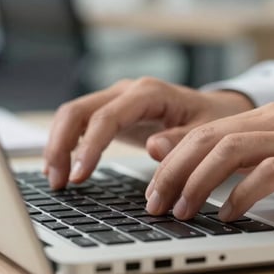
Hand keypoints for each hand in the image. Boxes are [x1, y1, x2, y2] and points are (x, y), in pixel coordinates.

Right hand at [42, 77, 254, 188]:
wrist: (217, 111)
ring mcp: (117, 100)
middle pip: (78, 110)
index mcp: (149, 93)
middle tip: (58, 182)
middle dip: (61, 145)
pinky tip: (62, 169)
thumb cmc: (213, 121)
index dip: (90, 146)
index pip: (108, 116)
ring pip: (73, 115)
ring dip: (58, 146)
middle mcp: (127, 91)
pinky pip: (80, 124)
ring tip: (56, 181)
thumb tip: (153, 148)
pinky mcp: (112, 113)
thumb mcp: (207, 132)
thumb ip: (182, 140)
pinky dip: (67, 144)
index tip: (79, 175)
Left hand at [144, 102, 273, 220]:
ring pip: (229, 151)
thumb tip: (205, 172)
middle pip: (207, 138)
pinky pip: (268, 173)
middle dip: (172, 172)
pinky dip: (241, 196)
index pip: (205, 130)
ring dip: (197, 184)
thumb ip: (252, 156)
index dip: (171, 158)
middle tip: (154, 204)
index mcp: (270, 116)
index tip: (151, 187)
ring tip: (181, 212)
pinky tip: (227, 216)